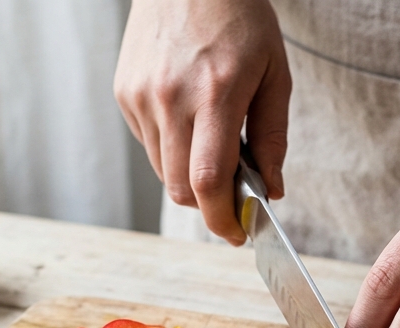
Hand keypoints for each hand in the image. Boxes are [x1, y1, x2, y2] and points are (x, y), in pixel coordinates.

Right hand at [114, 0, 289, 244]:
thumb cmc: (239, 18)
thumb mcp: (274, 73)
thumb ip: (273, 137)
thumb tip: (272, 190)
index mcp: (215, 94)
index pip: (209, 181)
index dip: (222, 219)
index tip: (237, 233)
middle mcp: (170, 98)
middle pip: (181, 188)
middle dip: (209, 206)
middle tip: (233, 199)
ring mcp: (141, 96)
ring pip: (162, 171)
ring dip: (189, 175)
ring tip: (212, 141)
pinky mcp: (124, 93)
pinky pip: (148, 144)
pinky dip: (170, 148)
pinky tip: (188, 117)